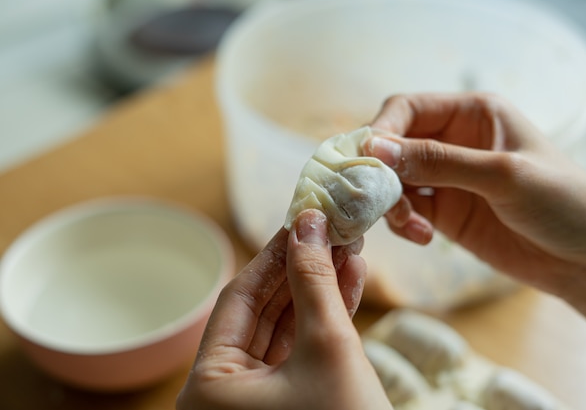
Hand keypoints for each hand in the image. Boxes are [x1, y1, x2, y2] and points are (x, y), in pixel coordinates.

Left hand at [177, 209, 391, 409]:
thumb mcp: (328, 345)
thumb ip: (315, 280)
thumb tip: (309, 223)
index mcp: (209, 387)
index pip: (239, 299)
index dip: (273, 254)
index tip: (300, 219)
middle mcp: (224, 395)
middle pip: (264, 311)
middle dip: (302, 269)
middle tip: (330, 231)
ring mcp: (256, 401)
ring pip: (286, 328)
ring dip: (319, 289)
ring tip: (348, 250)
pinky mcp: (288, 403)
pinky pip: (301, 350)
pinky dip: (325, 318)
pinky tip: (350, 282)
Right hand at [363, 93, 585, 353]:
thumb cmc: (562, 202)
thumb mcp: (503, 175)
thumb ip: (439, 161)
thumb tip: (375, 148)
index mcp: (472, 113)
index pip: (407, 108)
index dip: (382, 130)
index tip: (368, 161)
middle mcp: (453, 140)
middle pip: (392, 145)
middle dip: (382, 172)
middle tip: (380, 200)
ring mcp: (446, 178)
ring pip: (393, 181)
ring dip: (390, 203)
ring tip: (413, 226)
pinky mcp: (443, 212)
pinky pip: (405, 210)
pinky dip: (403, 223)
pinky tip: (424, 237)